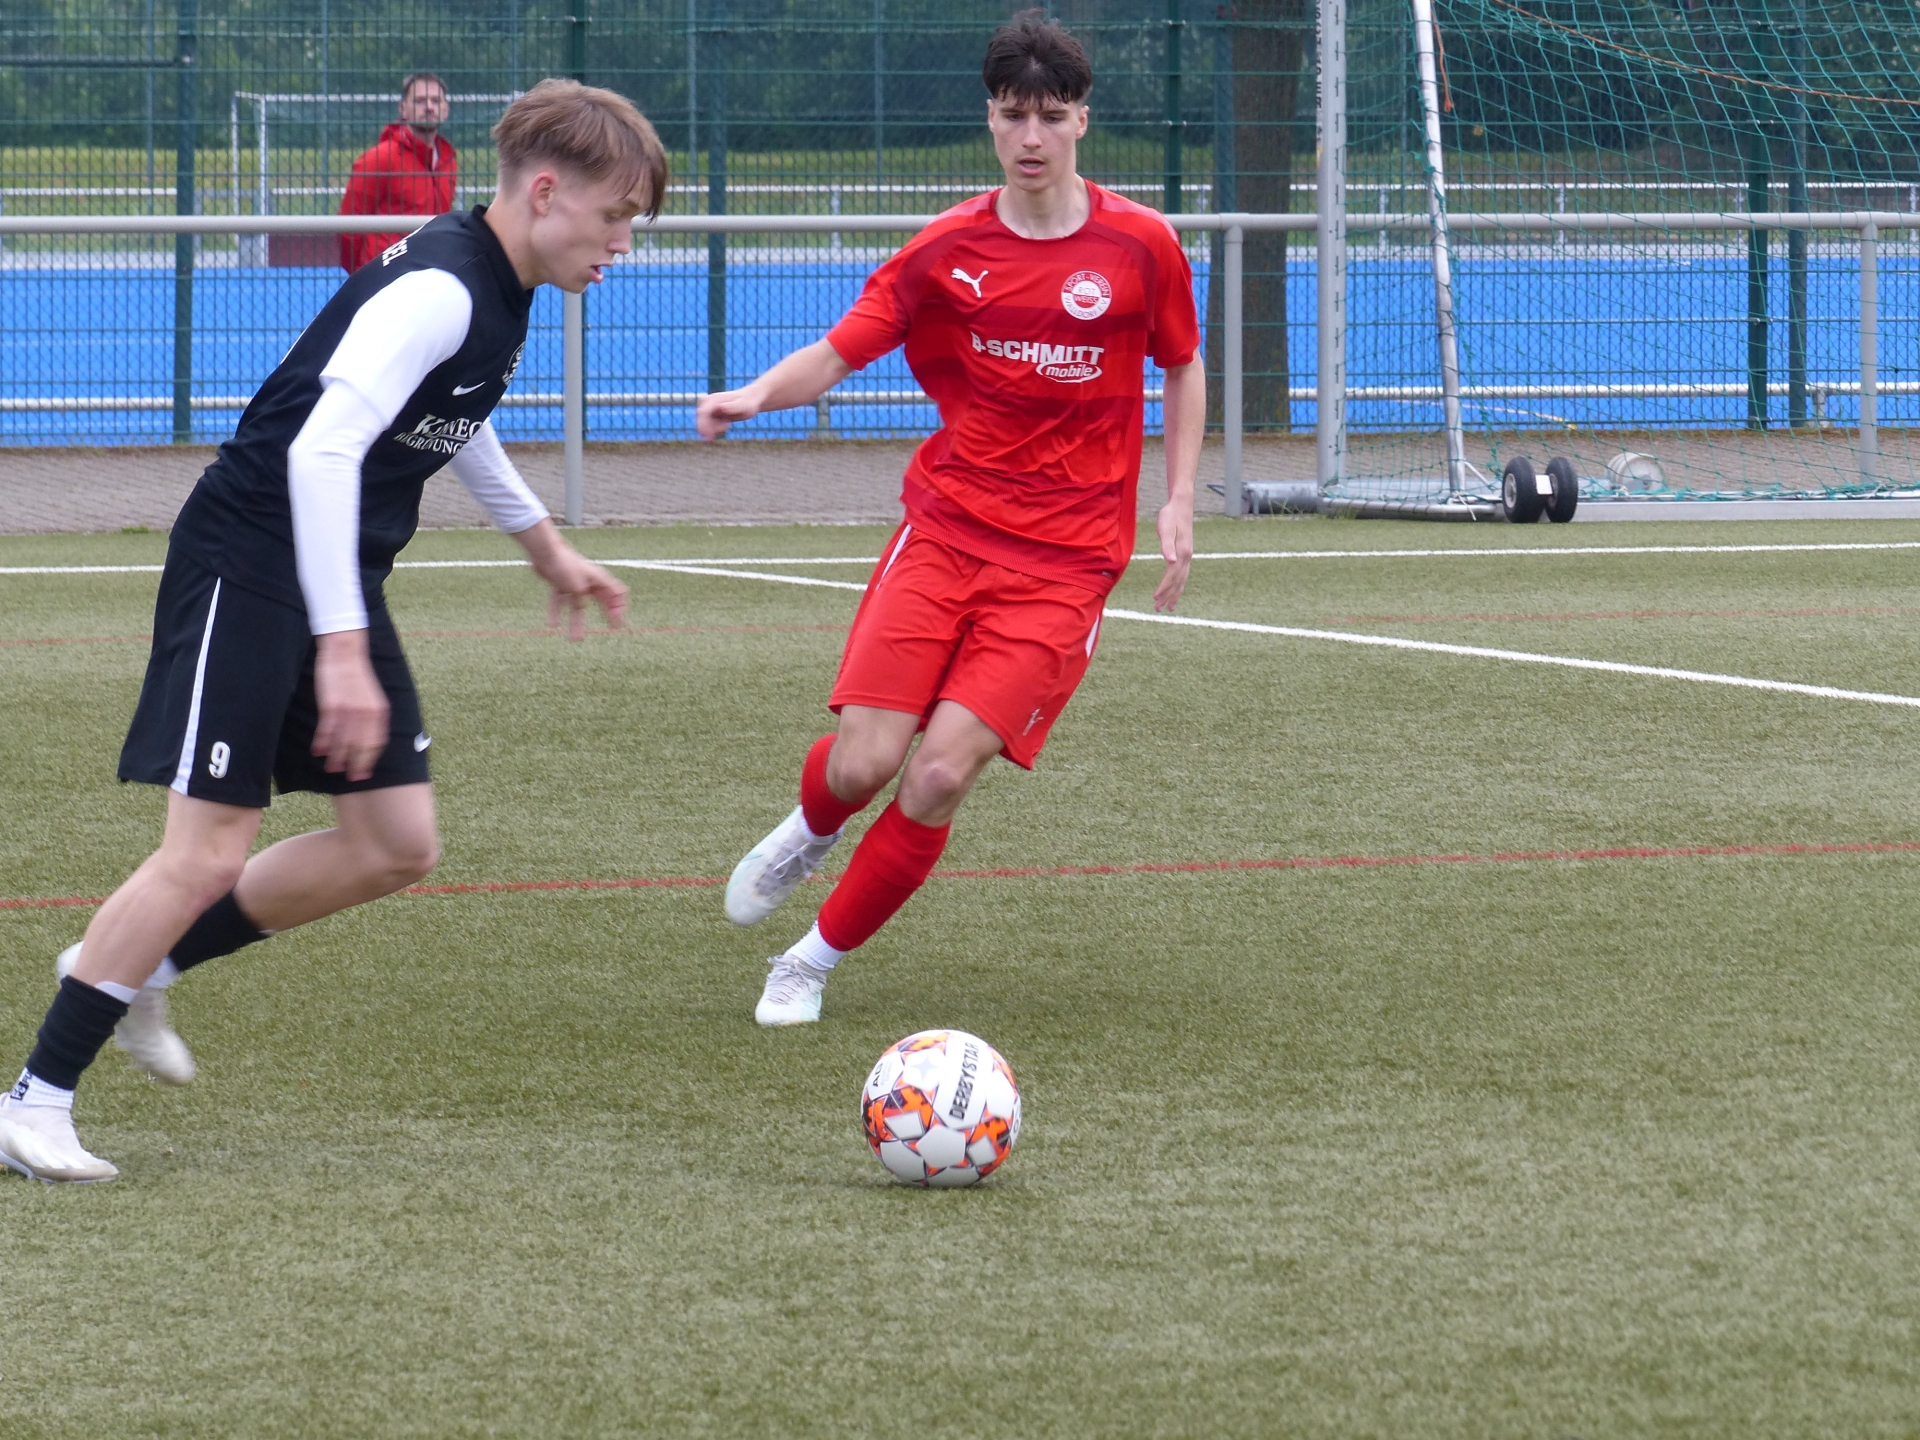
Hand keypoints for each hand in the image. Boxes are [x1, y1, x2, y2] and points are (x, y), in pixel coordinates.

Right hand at [312, 629, 389, 780]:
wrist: (345, 650)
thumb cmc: (355, 676)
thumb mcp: (370, 697)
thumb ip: (370, 717)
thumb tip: (363, 738)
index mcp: (379, 711)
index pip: (376, 742)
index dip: (370, 760)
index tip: (364, 774)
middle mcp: (367, 712)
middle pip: (361, 745)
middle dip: (356, 764)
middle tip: (350, 779)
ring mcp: (349, 709)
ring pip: (344, 740)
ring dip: (337, 757)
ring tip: (331, 769)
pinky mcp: (332, 704)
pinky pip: (327, 728)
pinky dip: (323, 742)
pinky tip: (318, 751)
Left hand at [516, 521, 627, 638]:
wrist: (544, 552)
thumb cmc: (564, 565)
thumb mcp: (577, 587)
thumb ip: (581, 600)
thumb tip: (582, 608)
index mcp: (599, 580)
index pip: (618, 594)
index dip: (619, 607)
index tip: (615, 621)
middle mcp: (589, 582)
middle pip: (603, 600)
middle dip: (608, 614)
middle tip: (613, 628)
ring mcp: (574, 583)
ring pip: (578, 606)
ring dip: (577, 622)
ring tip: (574, 639)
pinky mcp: (560, 584)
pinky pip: (560, 601)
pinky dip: (556, 611)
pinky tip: (552, 624)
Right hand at [695, 386, 761, 440]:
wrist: (750, 400)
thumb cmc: (747, 403)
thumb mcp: (743, 406)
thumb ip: (731, 407)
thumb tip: (719, 407)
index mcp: (714, 399)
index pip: (703, 413)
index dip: (703, 426)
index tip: (708, 438)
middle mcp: (708, 402)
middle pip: (700, 419)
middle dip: (707, 429)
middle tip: (721, 432)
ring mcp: (707, 408)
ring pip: (703, 424)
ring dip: (712, 429)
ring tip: (727, 424)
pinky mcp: (709, 414)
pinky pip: (707, 425)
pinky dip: (714, 429)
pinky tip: (726, 424)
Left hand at [1152, 499, 1193, 612]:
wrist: (1181, 505)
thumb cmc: (1170, 516)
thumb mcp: (1165, 529)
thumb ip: (1167, 545)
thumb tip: (1171, 561)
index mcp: (1182, 553)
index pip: (1172, 576)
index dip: (1164, 588)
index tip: (1155, 598)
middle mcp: (1186, 557)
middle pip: (1178, 581)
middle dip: (1169, 596)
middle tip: (1159, 609)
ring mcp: (1187, 555)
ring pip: (1182, 580)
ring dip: (1175, 593)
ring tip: (1169, 606)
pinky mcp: (1185, 553)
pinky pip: (1182, 574)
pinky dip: (1179, 584)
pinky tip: (1175, 588)